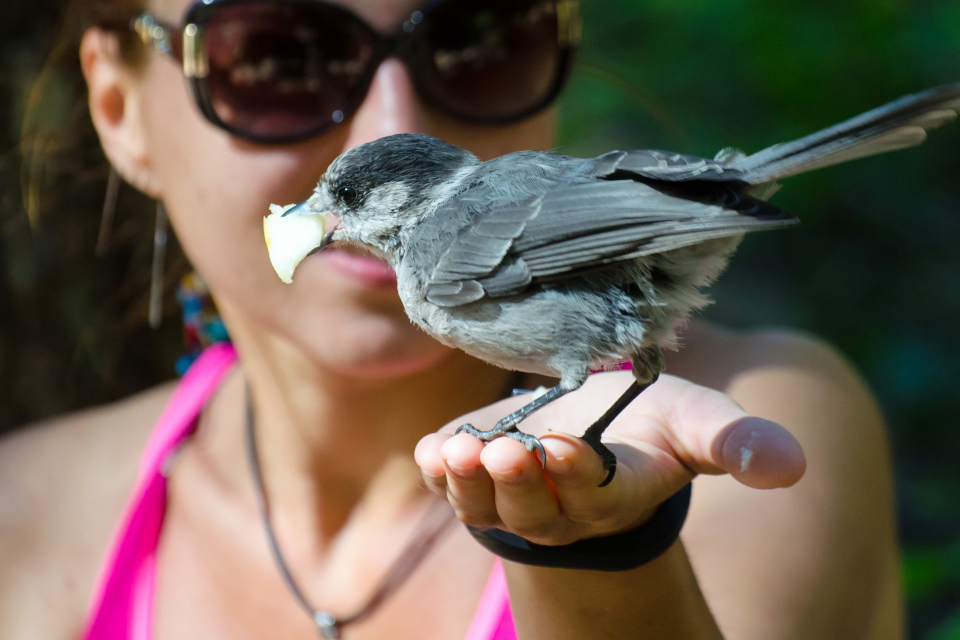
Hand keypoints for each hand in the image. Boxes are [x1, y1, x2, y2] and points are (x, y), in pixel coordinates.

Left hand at [414, 371, 805, 545]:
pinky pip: (449, 488)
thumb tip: (792, 465)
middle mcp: (560, 507)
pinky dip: (437, 471)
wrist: (595, 430)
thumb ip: (738, 442)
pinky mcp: (477, 478)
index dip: (580, 475)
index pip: (598, 495)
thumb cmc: (649, 426)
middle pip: (535, 509)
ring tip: (456, 449)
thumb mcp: (696, 424)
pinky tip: (432, 449)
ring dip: (468, 481)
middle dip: (520, 482)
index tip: (566, 446)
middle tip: (506, 448)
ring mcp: (513, 498)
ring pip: (486, 506)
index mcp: (615, 493)